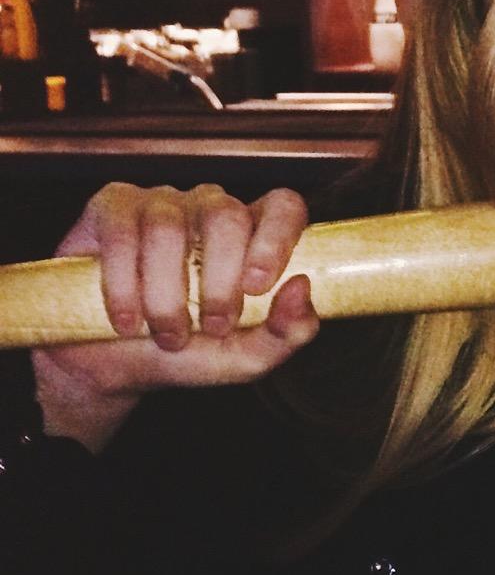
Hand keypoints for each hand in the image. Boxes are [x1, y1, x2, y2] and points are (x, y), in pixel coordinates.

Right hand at [32, 183, 318, 449]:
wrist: (113, 370)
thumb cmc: (187, 354)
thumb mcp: (246, 357)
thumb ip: (289, 331)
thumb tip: (301, 287)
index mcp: (253, 235)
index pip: (283, 207)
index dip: (277, 238)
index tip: (258, 286)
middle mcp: (210, 210)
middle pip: (225, 216)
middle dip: (219, 281)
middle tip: (212, 327)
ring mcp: (161, 204)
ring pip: (168, 228)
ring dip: (165, 295)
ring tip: (166, 334)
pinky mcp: (112, 209)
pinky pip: (121, 233)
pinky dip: (123, 285)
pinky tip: (127, 320)